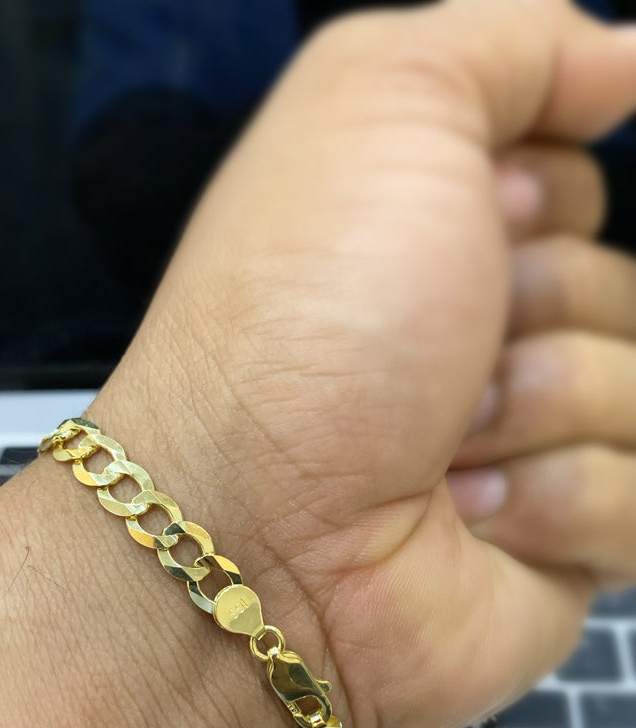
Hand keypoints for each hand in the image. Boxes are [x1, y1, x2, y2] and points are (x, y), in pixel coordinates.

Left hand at [93, 0, 635, 727]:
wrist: (256, 529)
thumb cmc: (308, 312)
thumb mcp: (383, 105)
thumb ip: (510, 45)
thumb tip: (628, 56)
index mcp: (442, 234)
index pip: (582, 182)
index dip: (544, 195)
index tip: (473, 222)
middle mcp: (484, 336)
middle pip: (623, 287)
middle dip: (544, 306)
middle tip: (443, 355)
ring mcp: (526, 447)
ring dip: (544, 407)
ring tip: (440, 447)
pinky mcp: (559, 550)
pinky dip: (556, 505)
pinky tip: (468, 521)